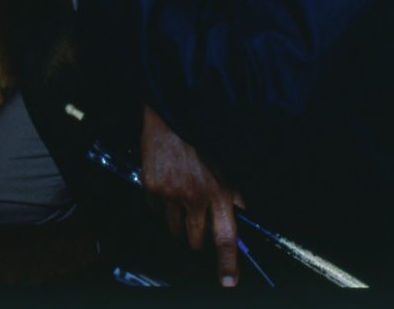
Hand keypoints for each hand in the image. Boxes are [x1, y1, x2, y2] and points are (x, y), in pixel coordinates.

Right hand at [140, 103, 246, 287]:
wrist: (171, 110)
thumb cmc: (202, 134)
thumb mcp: (227, 162)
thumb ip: (235, 191)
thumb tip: (242, 212)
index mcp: (218, 192)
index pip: (225, 239)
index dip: (227, 264)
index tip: (228, 281)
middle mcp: (194, 196)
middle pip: (195, 241)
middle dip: (198, 239)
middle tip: (198, 223)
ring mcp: (170, 193)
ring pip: (174, 229)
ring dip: (179, 223)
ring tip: (181, 199)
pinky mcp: (151, 185)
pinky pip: (155, 210)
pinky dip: (160, 206)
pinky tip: (166, 186)